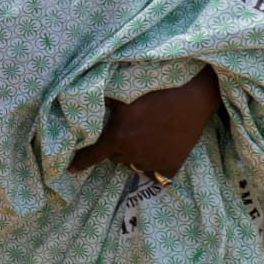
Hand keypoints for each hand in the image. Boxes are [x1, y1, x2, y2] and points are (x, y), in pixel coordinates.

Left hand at [71, 67, 219, 180]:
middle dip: (116, 147)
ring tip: (145, 137)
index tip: (71, 169)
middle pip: (115, 157)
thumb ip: (101, 101)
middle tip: (128, 131)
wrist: (192, 95)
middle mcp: (132, 154)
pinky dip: (154, 165)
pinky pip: (156, 174)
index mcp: (117, 137)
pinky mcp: (172, 166)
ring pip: (134, 165)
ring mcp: (153, 162)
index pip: (92, 155)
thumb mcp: (122, 92)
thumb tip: (77, 98)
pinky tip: (159, 150)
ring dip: (134, 155)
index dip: (80, 162)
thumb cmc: (155, 88)